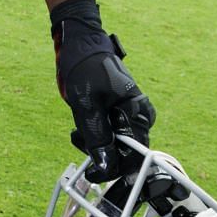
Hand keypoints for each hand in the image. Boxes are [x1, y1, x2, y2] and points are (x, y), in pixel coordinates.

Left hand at [54, 22, 155, 183]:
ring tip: (77, 129)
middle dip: (101, 153)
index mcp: (138, 113)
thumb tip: (106, 166)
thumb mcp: (87, 106)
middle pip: (125, 152)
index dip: (113, 168)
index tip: (92, 172)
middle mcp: (139, 115)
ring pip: (115, 144)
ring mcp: (129, 114)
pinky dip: (95, 134)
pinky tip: (81, 124)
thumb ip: (98, 137)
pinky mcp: (118, 112)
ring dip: (95, 143)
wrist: (80, 44)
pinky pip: (110, 133)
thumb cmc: (85, 68)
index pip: (134, 155)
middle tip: (79, 139)